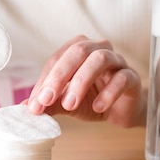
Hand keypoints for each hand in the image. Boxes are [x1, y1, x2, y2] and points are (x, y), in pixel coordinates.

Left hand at [25, 35, 144, 126]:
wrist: (121, 111)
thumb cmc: (92, 100)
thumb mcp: (66, 103)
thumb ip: (49, 103)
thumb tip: (26, 107)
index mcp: (77, 50)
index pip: (57, 59)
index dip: (44, 81)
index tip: (35, 104)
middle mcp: (97, 49)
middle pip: (77, 51)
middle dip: (59, 75)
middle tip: (48, 99)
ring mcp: (117, 60)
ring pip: (99, 59)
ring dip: (81, 81)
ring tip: (70, 104)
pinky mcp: (132, 76)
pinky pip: (122, 77)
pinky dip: (108, 92)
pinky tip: (98, 107)